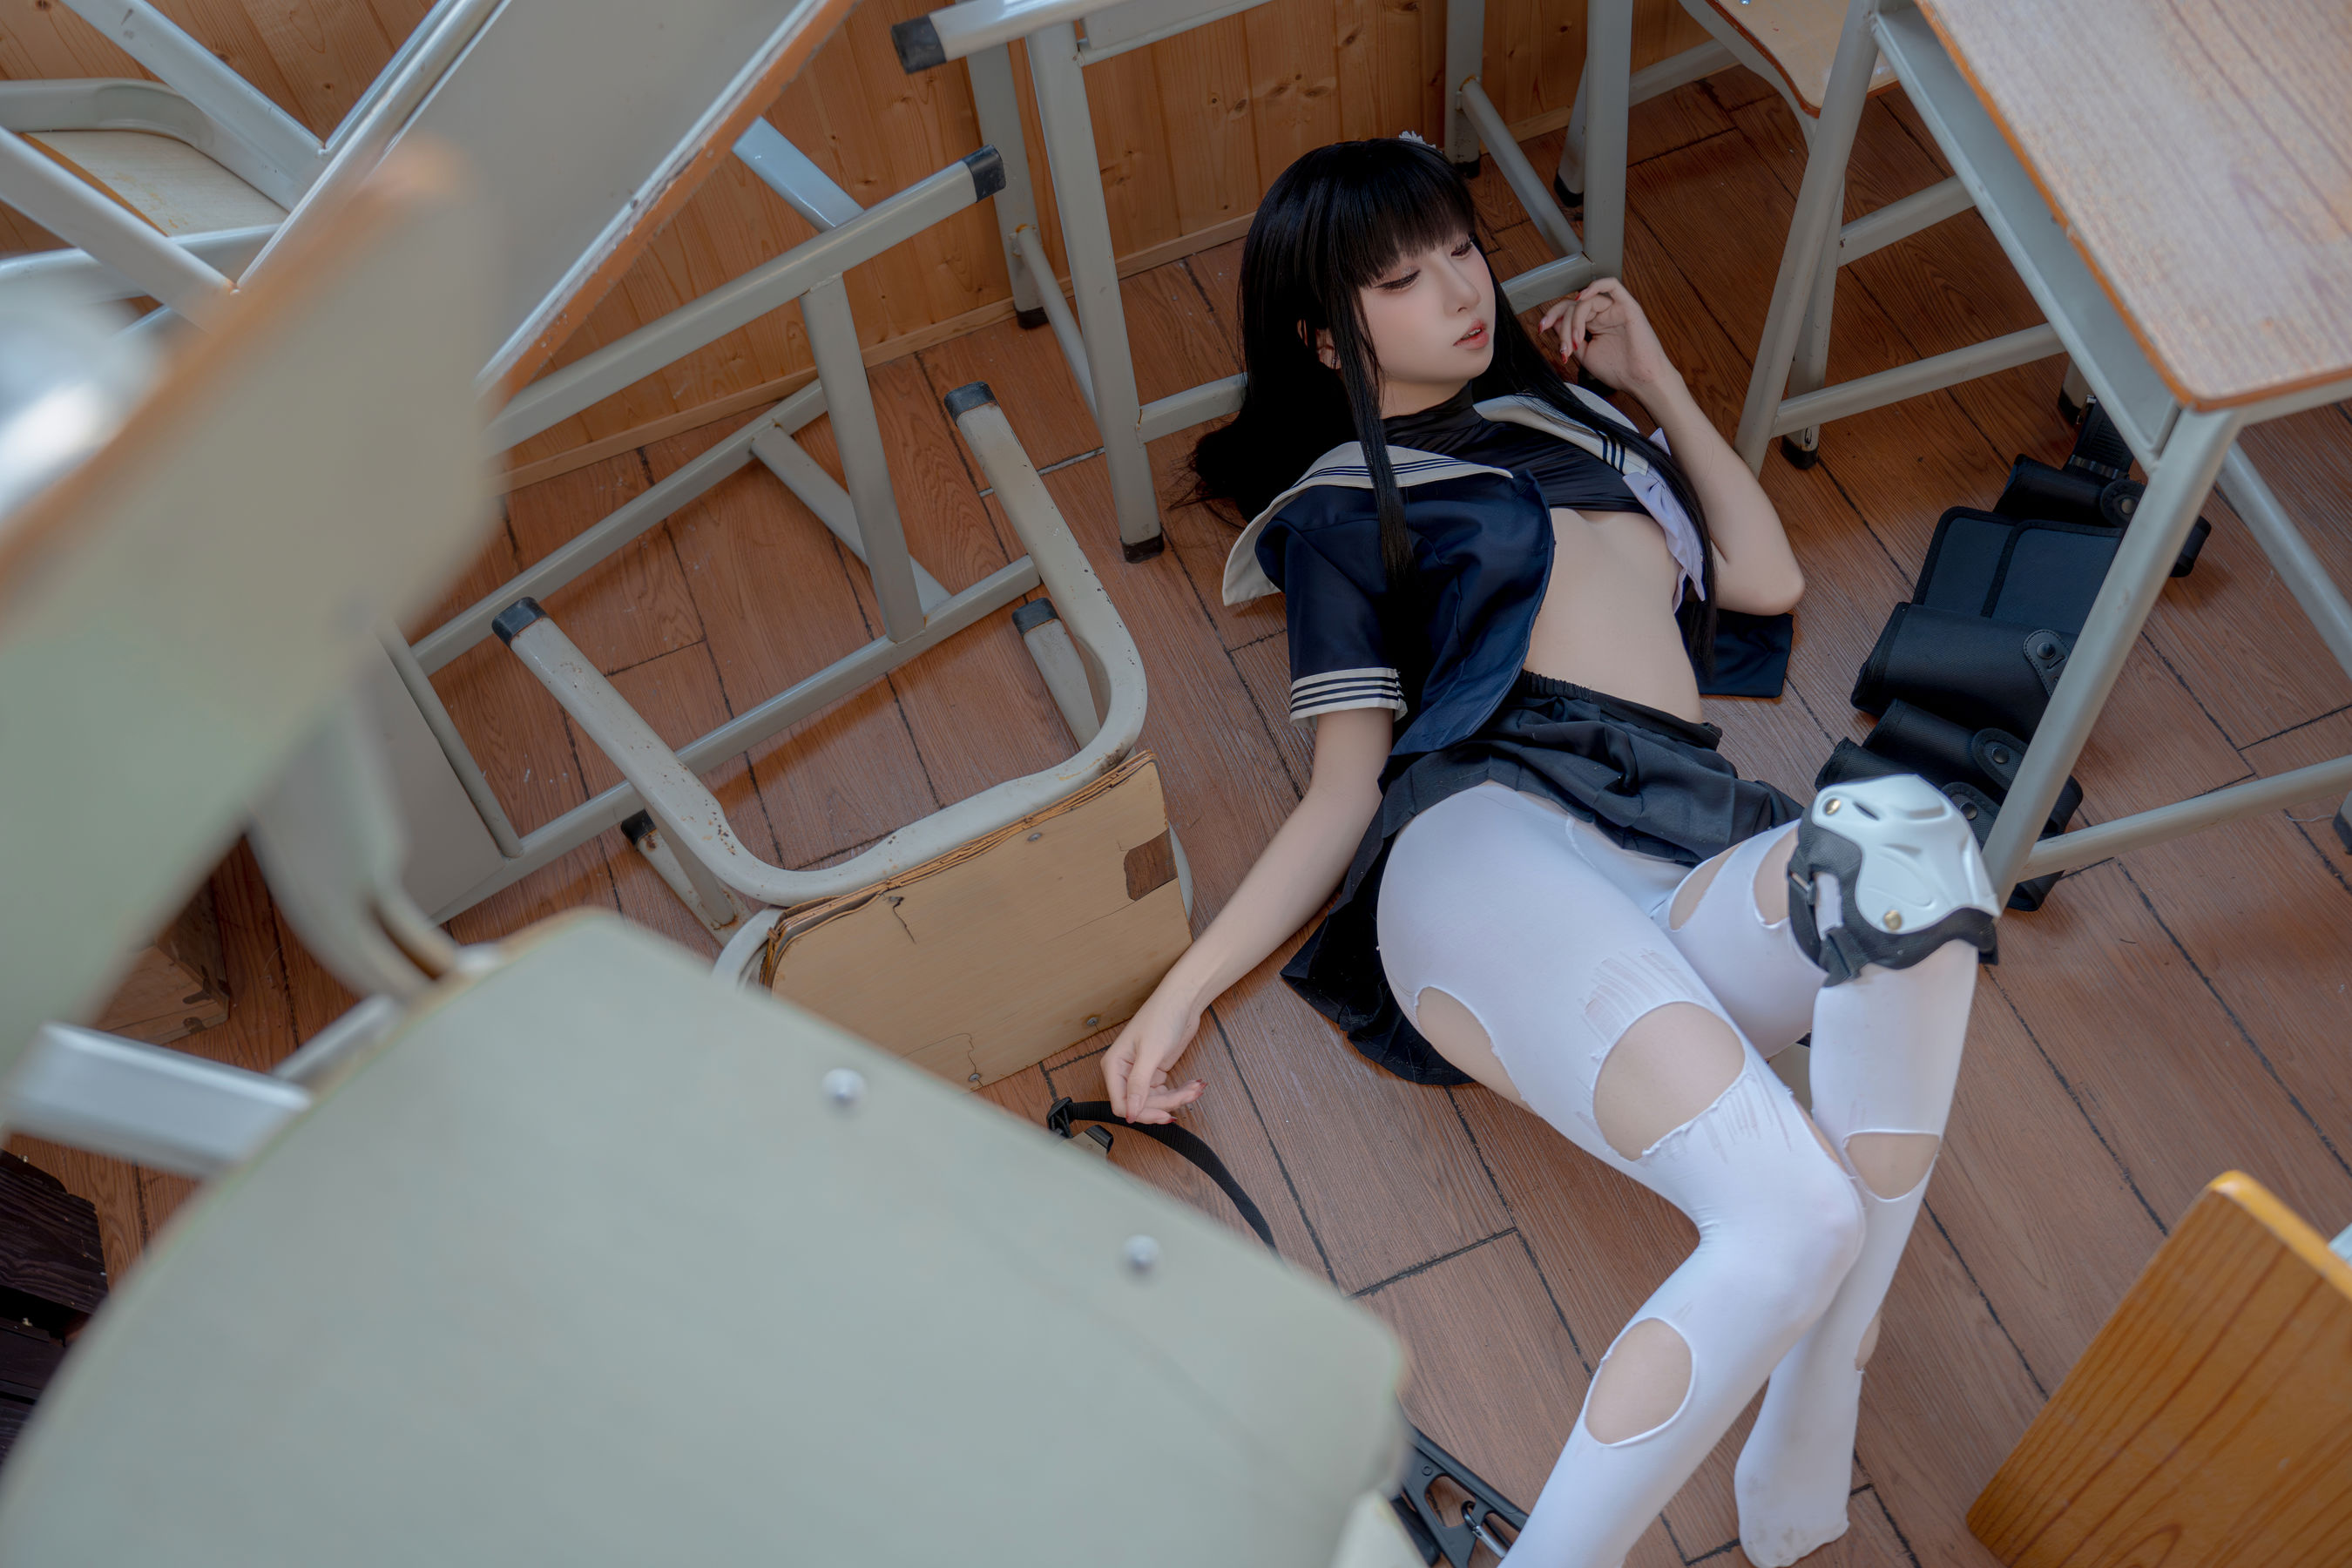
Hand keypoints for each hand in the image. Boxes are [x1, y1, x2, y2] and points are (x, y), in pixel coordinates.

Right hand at [1101, 986, 1207, 1123]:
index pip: (1121, 1103)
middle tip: (1186, 1097)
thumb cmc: (1162, 1016)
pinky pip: (1166, 1093)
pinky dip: (1181, 1093)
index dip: (1141, 1113)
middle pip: (1140, 1105)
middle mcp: (1124, 1072)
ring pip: (1156, 1101)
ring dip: (1177, 1098)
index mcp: (1114, 1066)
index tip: (1163, 1115)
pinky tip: (1193, 1086)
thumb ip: (1138, 1084)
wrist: (1182, 1001)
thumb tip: (1129, 1112)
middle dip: (1165, 1104)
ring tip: (1194, 1089)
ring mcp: (1141, 1073)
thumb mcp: (1150, 1052)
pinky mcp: (1156, 1073)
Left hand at [1538, 277, 1678, 396]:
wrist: (1641, 381)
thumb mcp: (1585, 355)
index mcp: (1593, 325)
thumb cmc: (1619, 371)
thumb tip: (1554, 323)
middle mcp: (1603, 315)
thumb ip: (1570, 338)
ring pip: (1586, 301)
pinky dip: (1595, 286)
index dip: (1552, 318)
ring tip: (1575, 341)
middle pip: (1573, 306)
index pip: (1568, 312)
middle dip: (1561, 323)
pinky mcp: (1628, 307)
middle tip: (1563, 346)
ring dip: (1574, 320)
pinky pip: (1612, 285)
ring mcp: (1615, 310)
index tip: (1541, 329)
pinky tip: (1583, 297)